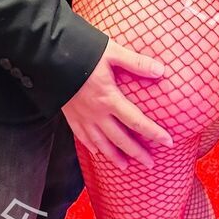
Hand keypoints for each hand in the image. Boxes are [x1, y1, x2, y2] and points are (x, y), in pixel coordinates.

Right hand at [62, 38, 172, 170]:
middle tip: (150, 164)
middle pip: (120, 139)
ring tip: (125, 167)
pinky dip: (90, 147)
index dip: (153, 133)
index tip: (168, 142)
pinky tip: (96, 152)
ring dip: (114, 156)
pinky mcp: (70, 115)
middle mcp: (96, 113)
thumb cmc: (84, 52)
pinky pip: (81, 137)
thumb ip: (136, 62)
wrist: (51, 57)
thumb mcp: (113, 52)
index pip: (136, 121)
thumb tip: (162, 69)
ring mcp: (82, 116)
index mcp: (109, 99)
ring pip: (100, 143)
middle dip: (136, 153)